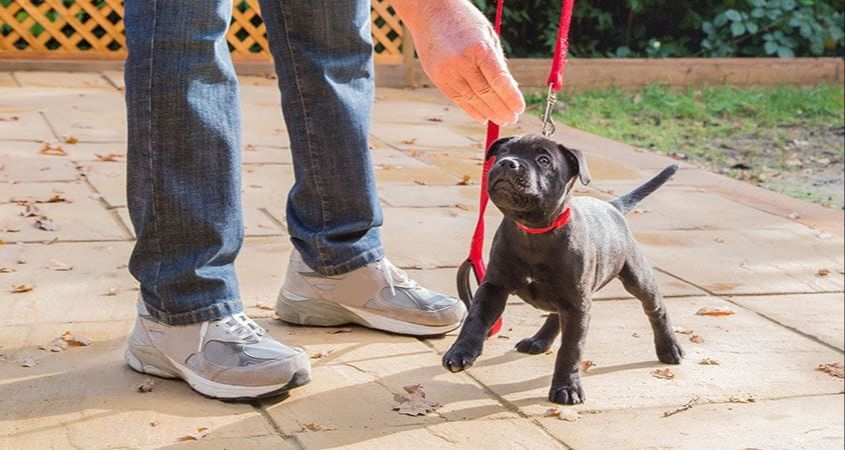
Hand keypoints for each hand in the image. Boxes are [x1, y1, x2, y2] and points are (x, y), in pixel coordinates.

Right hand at [392, 0, 524, 124]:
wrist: (429, 11)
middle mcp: (461, 61)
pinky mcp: (437, 78)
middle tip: (513, 118)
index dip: (511, 97)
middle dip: (502, 108)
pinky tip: (482, 117)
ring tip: (501, 119)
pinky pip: (457, 99)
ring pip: (472, 99)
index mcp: (478, 48)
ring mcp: (447, 71)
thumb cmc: (463, 20)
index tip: (520, 108)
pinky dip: (471, 109)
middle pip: (486, 93)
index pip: (499, 80)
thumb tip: (510, 88)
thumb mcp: (487, 35)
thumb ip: (497, 61)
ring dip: (488, 112)